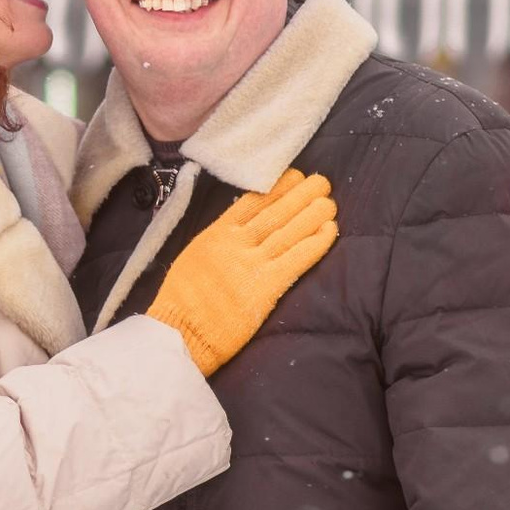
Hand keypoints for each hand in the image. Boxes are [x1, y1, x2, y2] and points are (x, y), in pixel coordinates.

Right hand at [147, 168, 336, 375]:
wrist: (179, 332)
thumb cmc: (180, 301)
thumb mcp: (193, 257)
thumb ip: (217, 241)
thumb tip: (239, 227)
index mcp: (216, 234)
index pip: (252, 201)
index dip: (277, 187)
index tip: (294, 177)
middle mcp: (236, 243)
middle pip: (275, 211)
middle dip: (301, 194)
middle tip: (321, 182)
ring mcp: (252, 263)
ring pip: (289, 230)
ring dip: (313, 213)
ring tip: (329, 201)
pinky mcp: (266, 287)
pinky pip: (297, 259)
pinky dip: (316, 243)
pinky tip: (330, 230)